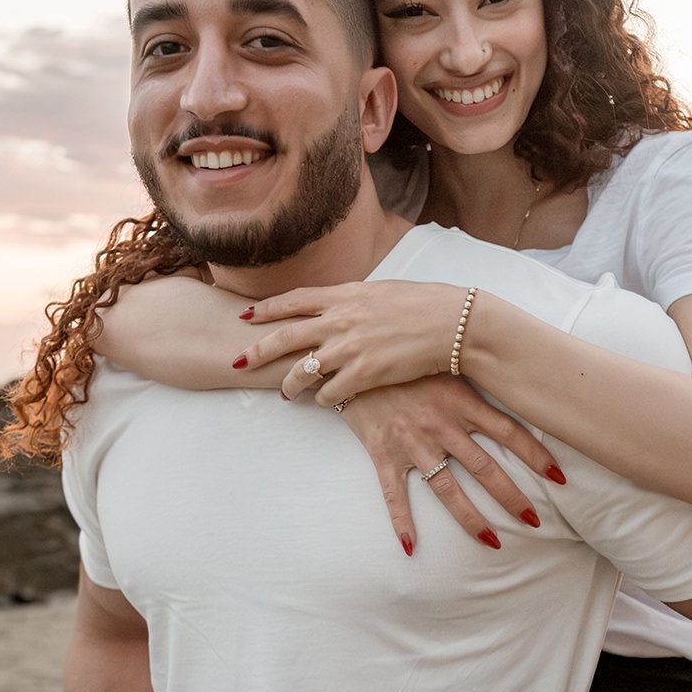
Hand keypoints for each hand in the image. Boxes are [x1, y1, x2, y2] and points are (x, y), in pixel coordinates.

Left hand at [234, 281, 471, 404]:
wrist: (454, 324)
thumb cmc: (427, 305)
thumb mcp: (384, 291)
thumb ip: (356, 299)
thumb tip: (342, 303)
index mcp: (346, 295)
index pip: (294, 301)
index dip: (267, 310)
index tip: (246, 316)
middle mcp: (341, 320)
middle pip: (285, 336)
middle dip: (257, 350)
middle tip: (238, 361)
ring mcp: (351, 348)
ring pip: (303, 369)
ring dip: (289, 384)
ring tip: (285, 392)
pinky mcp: (365, 374)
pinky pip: (330, 392)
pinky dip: (323, 398)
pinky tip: (324, 401)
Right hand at [336, 373, 564, 551]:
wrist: (352, 357)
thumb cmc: (404, 356)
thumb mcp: (444, 360)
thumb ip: (474, 377)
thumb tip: (514, 382)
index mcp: (459, 401)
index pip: (508, 431)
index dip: (536, 455)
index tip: (559, 477)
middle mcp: (440, 425)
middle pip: (484, 468)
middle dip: (512, 497)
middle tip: (534, 521)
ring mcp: (411, 443)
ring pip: (447, 489)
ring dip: (471, 519)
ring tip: (493, 542)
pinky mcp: (383, 454)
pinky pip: (394, 495)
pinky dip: (402, 523)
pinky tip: (411, 547)